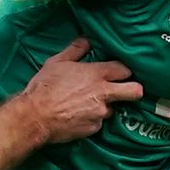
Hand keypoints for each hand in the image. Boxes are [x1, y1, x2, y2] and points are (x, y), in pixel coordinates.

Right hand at [13, 38, 143, 143]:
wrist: (35, 117)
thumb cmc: (44, 87)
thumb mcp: (56, 63)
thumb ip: (75, 50)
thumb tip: (86, 40)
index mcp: (97, 74)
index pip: (125, 69)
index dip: (124, 71)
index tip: (120, 73)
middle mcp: (104, 93)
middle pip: (135, 91)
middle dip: (135, 90)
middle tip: (126, 91)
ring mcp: (100, 112)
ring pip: (112, 109)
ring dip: (103, 106)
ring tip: (86, 105)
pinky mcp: (94, 128)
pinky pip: (98, 123)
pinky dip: (91, 120)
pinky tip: (77, 116)